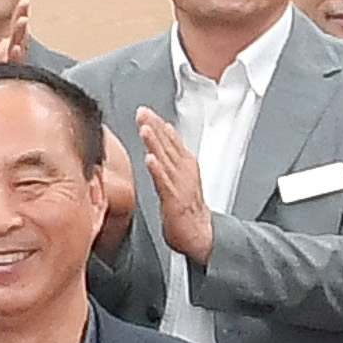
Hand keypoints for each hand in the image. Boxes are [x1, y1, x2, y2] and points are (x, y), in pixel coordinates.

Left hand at [135, 107, 217, 265]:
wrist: (200, 232)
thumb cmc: (188, 205)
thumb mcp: (180, 174)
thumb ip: (171, 154)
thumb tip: (162, 132)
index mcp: (184, 163)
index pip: (170, 139)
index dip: (157, 124)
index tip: (145, 110)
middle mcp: (183, 170)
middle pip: (167, 144)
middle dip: (154, 127)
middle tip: (143, 112)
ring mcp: (179, 183)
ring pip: (165, 158)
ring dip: (155, 143)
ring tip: (145, 129)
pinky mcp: (174, 199)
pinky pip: (164, 182)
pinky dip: (158, 169)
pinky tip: (150, 159)